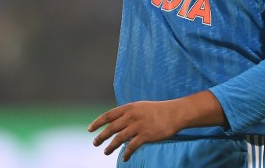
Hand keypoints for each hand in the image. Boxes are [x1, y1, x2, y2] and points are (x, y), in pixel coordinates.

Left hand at [87, 91, 226, 161]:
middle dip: (101, 137)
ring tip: (106, 152)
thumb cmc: (157, 110)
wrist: (174, 113)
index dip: (97, 123)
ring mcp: (138, 126)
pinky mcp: (145, 136)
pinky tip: (124, 158)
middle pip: (111, 128)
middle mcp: (131, 116)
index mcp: (128, 108)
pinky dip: (126, 154)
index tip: (89, 129)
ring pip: (118, 139)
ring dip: (110, 147)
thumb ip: (127, 113)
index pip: (108, 115)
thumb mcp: (140, 107)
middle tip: (95, 143)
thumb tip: (115, 121)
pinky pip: (131, 147)